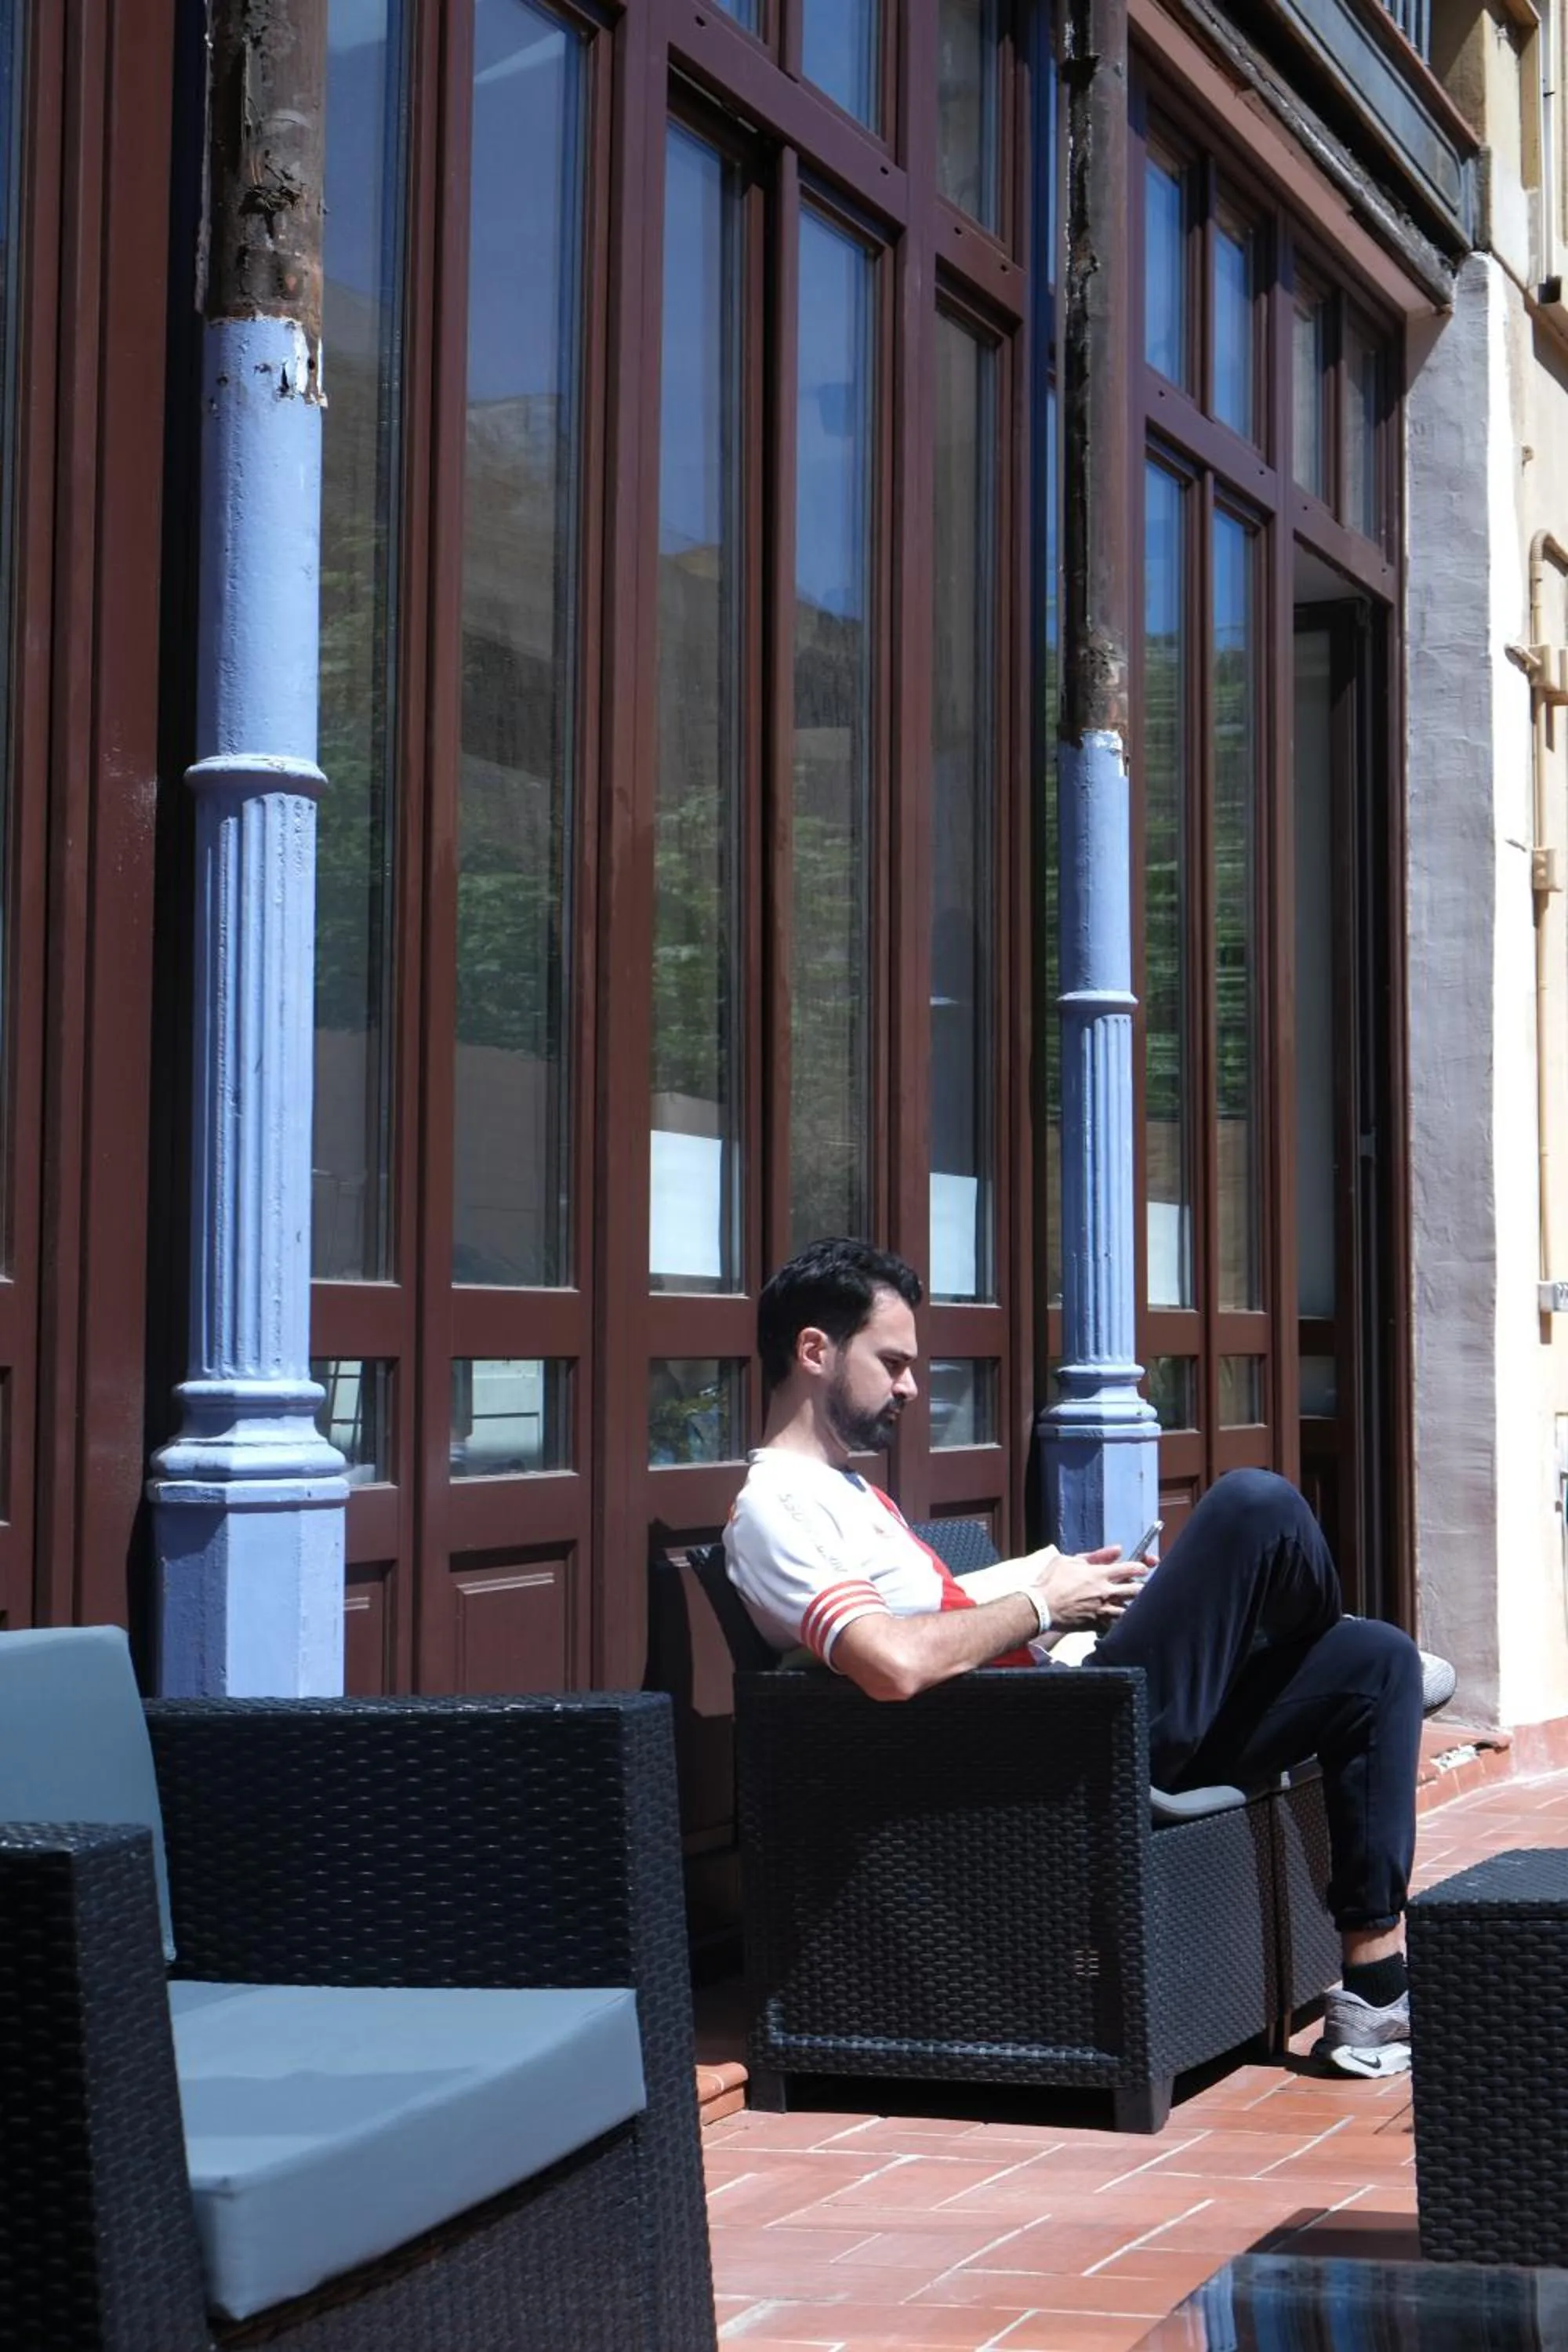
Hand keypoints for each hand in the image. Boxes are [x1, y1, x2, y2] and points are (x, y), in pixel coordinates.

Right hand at [1028, 1544, 1146, 1630]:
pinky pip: (1118, 1624)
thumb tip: (1118, 1549)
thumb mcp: (1070, 1560)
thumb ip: (1096, 1555)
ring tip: (1132, 1602)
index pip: (1131, 1568)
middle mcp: (1105, 1592)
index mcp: (1099, 1574)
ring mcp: (1103, 1610)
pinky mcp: (1098, 1624)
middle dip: (1141, 1586)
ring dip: (1133, 1604)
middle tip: (1139, 1585)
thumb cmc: (1051, 1581)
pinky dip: (1121, 1620)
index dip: (1141, 1566)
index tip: (1143, 1568)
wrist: (1040, 1607)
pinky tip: (1120, 1618)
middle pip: (1137, 1590)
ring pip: (1130, 1608)